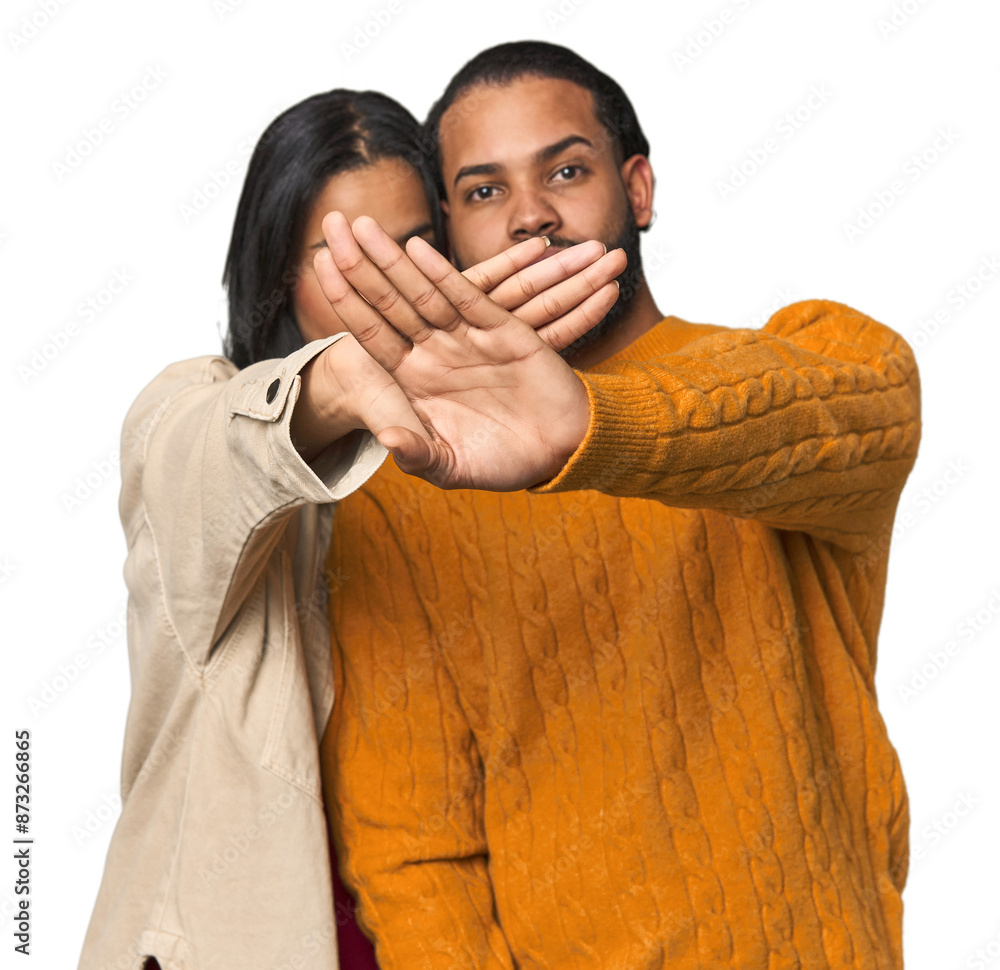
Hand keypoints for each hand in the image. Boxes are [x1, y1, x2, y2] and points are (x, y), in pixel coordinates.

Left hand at [313, 212, 619, 490]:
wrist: (559, 452)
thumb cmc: (503, 462)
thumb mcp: (452, 466)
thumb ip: (418, 454)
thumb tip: (387, 439)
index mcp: (414, 382)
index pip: (370, 333)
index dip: (344, 300)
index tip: (319, 265)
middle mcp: (434, 353)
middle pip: (387, 302)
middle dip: (359, 264)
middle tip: (331, 222)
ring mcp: (466, 339)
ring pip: (421, 293)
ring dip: (392, 259)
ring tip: (363, 224)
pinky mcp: (503, 330)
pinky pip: (466, 299)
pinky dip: (442, 276)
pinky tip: (417, 249)